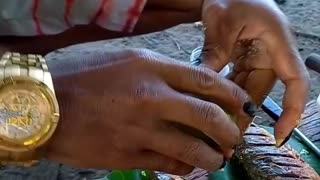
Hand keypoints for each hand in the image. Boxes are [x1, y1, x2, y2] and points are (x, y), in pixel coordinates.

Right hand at [46, 48, 248, 174]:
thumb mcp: (127, 60)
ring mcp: (141, 129)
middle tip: (237, 135)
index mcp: (151, 68)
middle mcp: (151, 97)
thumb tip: (193, 88)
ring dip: (214, 156)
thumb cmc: (84, 76)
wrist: (46, 105)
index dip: (233, 94)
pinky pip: (169, 166)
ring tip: (220, 157)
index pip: (206, 81)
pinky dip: (186, 168)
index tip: (245, 105)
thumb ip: (162, 72)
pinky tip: (190, 167)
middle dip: (231, 129)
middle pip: (209, 116)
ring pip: (194, 148)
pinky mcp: (128, 155)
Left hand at [201, 0, 309, 145]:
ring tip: (216, 125)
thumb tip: (204, 84)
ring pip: (247, 90)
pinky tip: (211, 105)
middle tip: (226, 134)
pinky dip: (225, 94)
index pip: (295, 81)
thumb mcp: (222, 22)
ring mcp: (257, 60)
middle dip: (245, 114)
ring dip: (233, 106)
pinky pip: (237, 82)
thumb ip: (216, 52)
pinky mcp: (244, 61)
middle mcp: (271, 55)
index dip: (292, 109)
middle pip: (261, 92)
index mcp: (277, 43)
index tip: (282, 134)